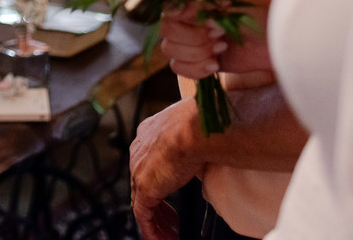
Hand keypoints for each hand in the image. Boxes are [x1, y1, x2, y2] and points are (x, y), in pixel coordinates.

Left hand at [130, 99, 204, 239]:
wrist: (194, 129)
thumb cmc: (201, 125)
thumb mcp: (197, 134)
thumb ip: (197, 146)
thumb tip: (213, 155)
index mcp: (150, 133)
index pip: (150, 162)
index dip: (161, 179)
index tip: (170, 191)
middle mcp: (140, 150)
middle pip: (144, 183)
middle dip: (159, 204)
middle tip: (171, 219)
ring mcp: (139, 169)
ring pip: (142, 202)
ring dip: (157, 221)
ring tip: (169, 234)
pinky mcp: (144, 187)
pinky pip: (143, 216)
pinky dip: (152, 230)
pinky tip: (161, 239)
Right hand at [160, 3, 272, 79]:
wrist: (280, 44)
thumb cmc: (259, 16)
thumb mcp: (229, 4)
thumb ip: (197, 5)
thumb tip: (171, 9)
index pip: (168, 11)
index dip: (185, 22)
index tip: (210, 24)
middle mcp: (189, 18)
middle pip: (167, 34)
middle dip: (193, 40)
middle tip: (219, 36)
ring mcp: (192, 40)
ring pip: (171, 52)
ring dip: (197, 54)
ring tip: (222, 48)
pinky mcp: (198, 60)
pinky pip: (180, 68)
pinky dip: (196, 69)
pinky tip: (215, 64)